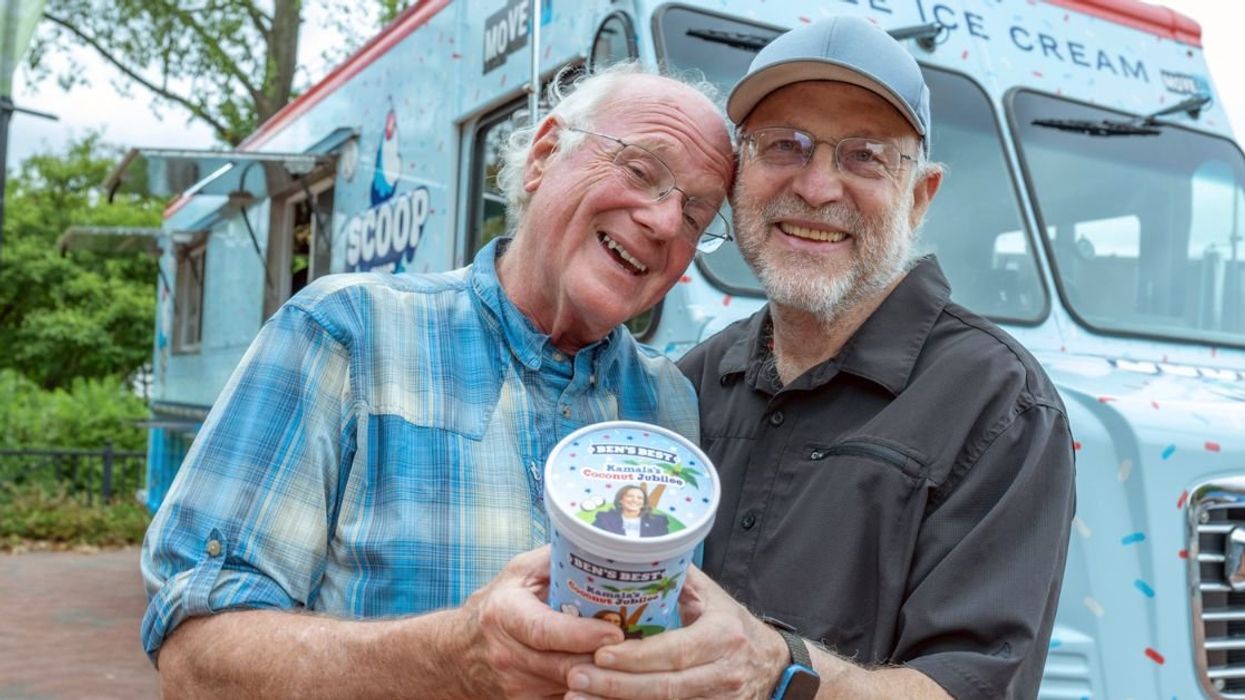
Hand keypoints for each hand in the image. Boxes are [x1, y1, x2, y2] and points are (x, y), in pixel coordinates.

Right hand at [457, 546, 625, 698]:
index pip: (546, 631)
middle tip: (641, 645)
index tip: (615, 631)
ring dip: (603, 675)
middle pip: (565, 665)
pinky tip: (612, 674)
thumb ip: (554, 559)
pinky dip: (592, 689)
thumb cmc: (497, 605)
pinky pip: (569, 698)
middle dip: (605, 659)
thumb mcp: (518, 573)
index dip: (583, 635)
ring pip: (571, 686)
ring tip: (633, 659)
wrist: (459, 653)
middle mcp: (508, 654)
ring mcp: (517, 686)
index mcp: (505, 615)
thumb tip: (596, 539)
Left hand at [563, 566, 788, 699]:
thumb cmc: (734, 626)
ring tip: (577, 698)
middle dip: (615, 685)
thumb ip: (676, 579)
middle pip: (664, 687)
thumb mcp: (713, 599)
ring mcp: (717, 699)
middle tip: (575, 677)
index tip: (600, 653)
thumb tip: (634, 553)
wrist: (774, 668)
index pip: (675, 651)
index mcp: (722, 636)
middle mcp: (721, 672)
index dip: (635, 657)